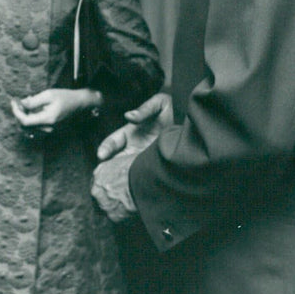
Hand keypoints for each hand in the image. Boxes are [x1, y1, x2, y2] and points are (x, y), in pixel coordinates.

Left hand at [11, 88, 99, 135]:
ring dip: (25, 115)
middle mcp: (48, 128)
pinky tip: (34, 108)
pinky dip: (31, 118)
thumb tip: (20, 104)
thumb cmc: (66, 97)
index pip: (25, 121)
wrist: (80, 104)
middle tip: (19, 101)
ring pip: (29, 127)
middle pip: (25, 126)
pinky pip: (36, 126)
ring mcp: (49, 130)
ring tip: (28, 101)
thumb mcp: (48, 95)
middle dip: (19, 113)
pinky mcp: (50, 129)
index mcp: (47, 119)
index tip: (14, 102)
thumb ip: (33, 101)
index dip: (16, 112)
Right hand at [91, 92, 171, 222]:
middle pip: (115, 161)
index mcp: (131, 134)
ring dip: (121, 178)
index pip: (112, 142)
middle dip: (108, 169)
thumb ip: (145, 109)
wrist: (192, 121)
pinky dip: (137, 184)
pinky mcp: (153, 169)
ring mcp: (143, 160)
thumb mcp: (159, 104)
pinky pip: (142, 179)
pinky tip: (135, 189)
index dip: (106, 148)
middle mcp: (134, 149)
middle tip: (104, 176)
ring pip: (126, 172)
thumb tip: (129, 117)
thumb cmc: (174, 110)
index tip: (102, 155)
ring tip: (117, 185)